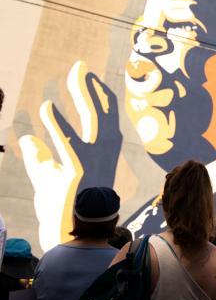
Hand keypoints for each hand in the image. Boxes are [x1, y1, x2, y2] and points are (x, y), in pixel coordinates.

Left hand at [18, 61, 121, 250]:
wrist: (74, 233)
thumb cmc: (65, 206)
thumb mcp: (49, 177)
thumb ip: (38, 156)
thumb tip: (25, 138)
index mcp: (104, 150)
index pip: (106, 115)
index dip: (98, 94)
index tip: (89, 78)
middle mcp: (105, 150)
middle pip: (102, 109)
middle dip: (90, 85)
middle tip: (80, 66)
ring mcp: (94, 158)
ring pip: (94, 115)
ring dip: (83, 92)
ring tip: (74, 73)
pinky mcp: (78, 168)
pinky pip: (67, 139)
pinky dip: (56, 122)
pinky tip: (45, 107)